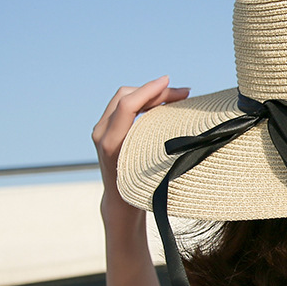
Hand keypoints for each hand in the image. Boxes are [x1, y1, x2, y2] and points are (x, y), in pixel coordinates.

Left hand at [92, 76, 189, 222]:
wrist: (118, 204)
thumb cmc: (140, 192)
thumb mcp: (151, 173)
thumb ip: (159, 147)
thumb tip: (186, 124)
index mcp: (110, 143)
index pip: (128, 105)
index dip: (148, 90)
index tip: (168, 82)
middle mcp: (101, 133)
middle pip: (126, 95)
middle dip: (154, 90)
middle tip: (182, 94)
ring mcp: (101, 130)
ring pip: (125, 98)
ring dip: (150, 94)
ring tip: (175, 97)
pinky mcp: (105, 129)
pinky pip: (124, 106)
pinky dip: (144, 101)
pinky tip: (162, 104)